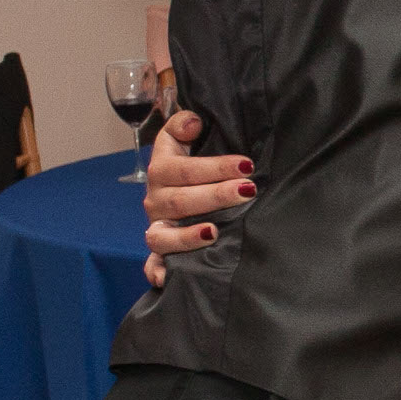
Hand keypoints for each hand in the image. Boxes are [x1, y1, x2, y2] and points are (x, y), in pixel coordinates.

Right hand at [139, 111, 254, 288]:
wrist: (178, 190)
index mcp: (162, 169)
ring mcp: (156, 226)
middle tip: (247, 191)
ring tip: (214, 232)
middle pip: (180, 200)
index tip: (246, 163)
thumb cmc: (192, 164)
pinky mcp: (159, 250)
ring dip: (187, 236)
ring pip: (163, 235)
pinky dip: (158, 271)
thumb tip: (193, 121)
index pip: (181, 167)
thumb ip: (184, 126)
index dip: (213, 166)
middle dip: (215, 195)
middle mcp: (156, 199)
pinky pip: (153, 264)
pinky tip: (169, 278)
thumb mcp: (185, 140)